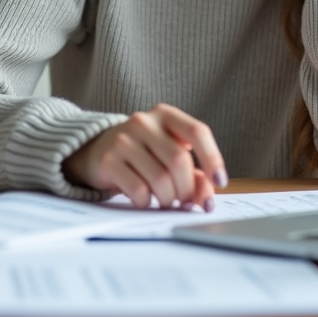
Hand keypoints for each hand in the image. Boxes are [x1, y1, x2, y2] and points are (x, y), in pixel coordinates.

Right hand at [62, 103, 226, 210]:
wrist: (97, 150)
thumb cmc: (143, 153)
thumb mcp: (169, 154)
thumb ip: (194, 174)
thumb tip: (207, 199)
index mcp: (165, 114)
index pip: (198, 132)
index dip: (213, 158)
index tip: (220, 181)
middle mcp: (144, 122)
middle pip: (179, 161)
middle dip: (187, 188)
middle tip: (186, 201)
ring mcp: (124, 139)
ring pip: (160, 179)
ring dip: (169, 198)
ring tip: (166, 200)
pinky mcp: (108, 160)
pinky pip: (139, 190)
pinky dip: (148, 201)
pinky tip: (146, 199)